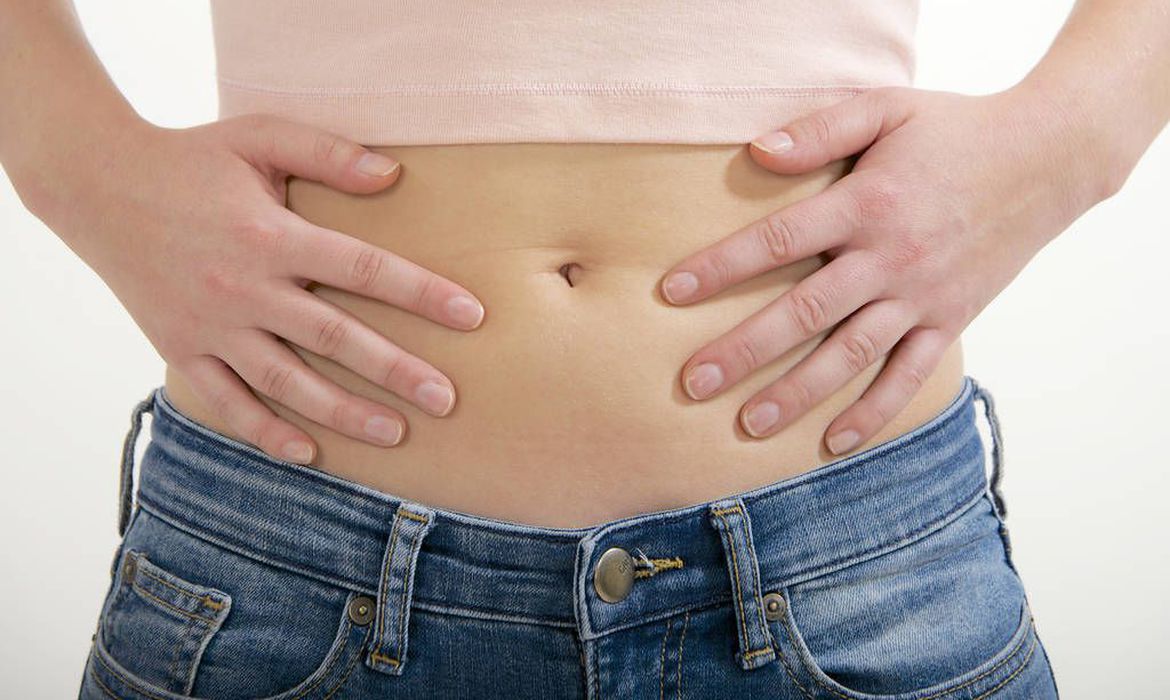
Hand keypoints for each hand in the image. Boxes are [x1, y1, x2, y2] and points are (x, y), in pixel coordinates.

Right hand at [35, 114, 485, 463]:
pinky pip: (225, 401)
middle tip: (448, 400)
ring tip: (396, 434)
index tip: (472, 316)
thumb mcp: (258, 137)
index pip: (363, 268)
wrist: (97, 186)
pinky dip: (263, 431)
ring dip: (342, 412)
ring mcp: (210, 325)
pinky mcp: (179, 348)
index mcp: (270, 233)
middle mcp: (243, 287)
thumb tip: (395, 175)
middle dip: (396, 371)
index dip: (421, 294)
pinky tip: (307, 453)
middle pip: (334, 337)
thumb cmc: (191, 157)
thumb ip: (327, 153)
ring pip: (286, 381)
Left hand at [658, 84, 1113, 454]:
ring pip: (850, 355)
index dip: (721, 267)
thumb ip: (821, 130)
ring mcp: (922, 296)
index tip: (671, 292)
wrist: (1048, 158)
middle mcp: (889, 257)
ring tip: (747, 425)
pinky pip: (909, 376)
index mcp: (866, 204)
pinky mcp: (950, 320)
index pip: (778, 240)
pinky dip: (874, 412)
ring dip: (797, 393)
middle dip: (744, 350)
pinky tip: (835, 443)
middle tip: (693, 382)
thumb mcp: (887, 109)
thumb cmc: (954, 130)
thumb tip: (756, 152)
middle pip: (804, 312)